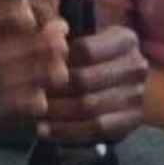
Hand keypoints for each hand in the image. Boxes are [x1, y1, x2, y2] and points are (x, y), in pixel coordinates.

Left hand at [37, 14, 149, 147]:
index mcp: (125, 39)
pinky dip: (66, 132)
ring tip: (32, 113)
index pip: (85, 50)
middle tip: (27, 95)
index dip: (55, 60)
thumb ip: (62, 36)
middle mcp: (136, 66)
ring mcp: (136, 96)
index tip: (31, 67)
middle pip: (85, 80)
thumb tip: (44, 32)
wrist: (121, 85)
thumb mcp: (84, 38)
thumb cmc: (93, 58)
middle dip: (52, 90)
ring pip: (88, 107)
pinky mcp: (131, 122)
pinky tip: (44, 130)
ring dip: (56, 113)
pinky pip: (95, 130)